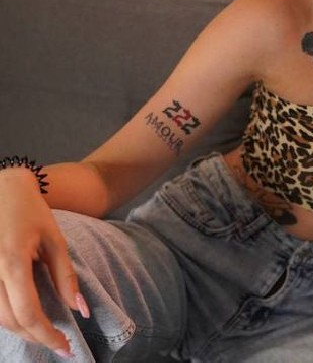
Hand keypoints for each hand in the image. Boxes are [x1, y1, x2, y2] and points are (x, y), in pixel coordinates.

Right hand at [0, 170, 87, 357]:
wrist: (2, 190)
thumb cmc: (31, 212)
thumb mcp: (55, 240)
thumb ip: (65, 276)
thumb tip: (81, 310)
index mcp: (12, 262)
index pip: (28, 313)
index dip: (46, 335)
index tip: (66, 347)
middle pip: (10, 321)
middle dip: (36, 337)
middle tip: (58, 344)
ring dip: (20, 330)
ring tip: (44, 333)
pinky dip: (6, 317)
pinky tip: (23, 318)